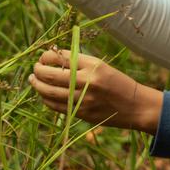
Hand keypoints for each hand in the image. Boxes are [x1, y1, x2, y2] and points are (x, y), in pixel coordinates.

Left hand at [29, 49, 162, 133]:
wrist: (136, 106)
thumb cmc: (119, 83)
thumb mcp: (103, 68)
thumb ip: (80, 64)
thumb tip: (54, 59)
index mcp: (95, 66)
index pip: (63, 57)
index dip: (47, 56)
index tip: (44, 56)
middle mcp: (88, 81)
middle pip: (51, 75)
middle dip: (38, 70)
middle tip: (35, 67)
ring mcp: (84, 99)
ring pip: (49, 92)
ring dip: (37, 85)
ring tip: (34, 80)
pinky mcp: (81, 113)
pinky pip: (56, 106)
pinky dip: (46, 99)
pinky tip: (44, 94)